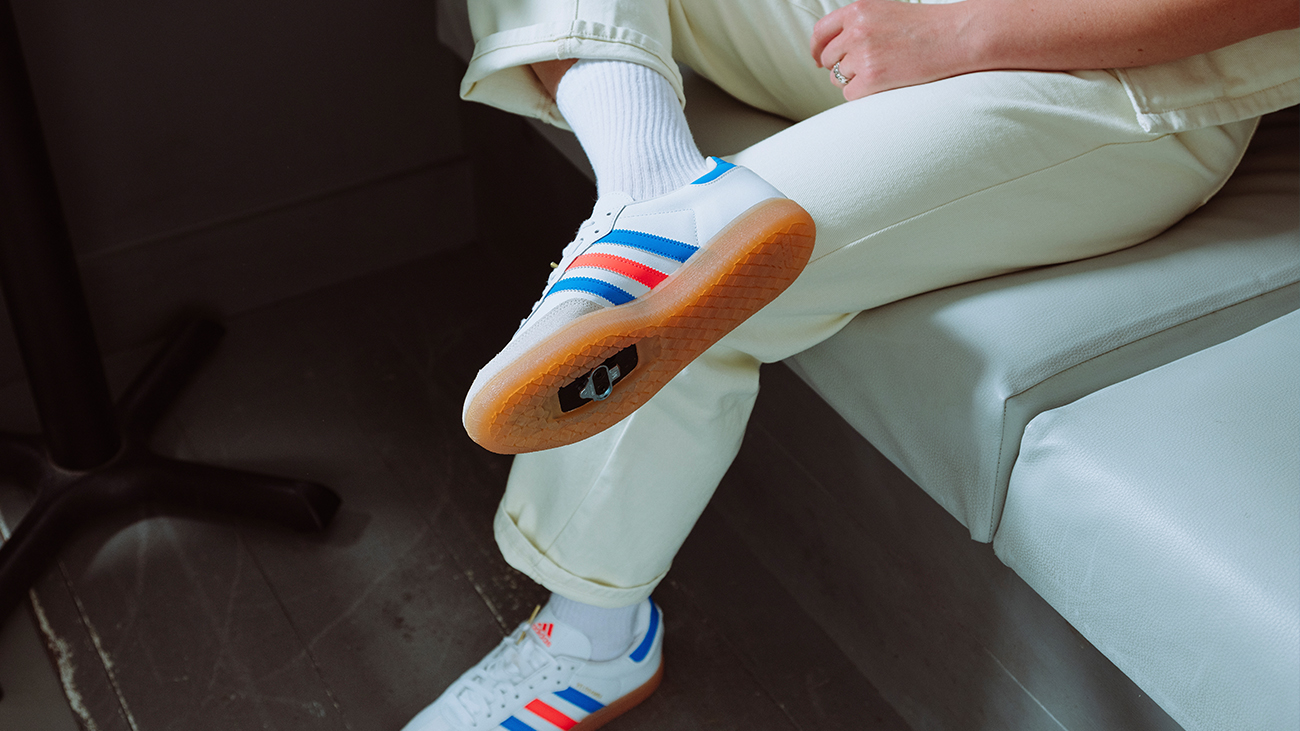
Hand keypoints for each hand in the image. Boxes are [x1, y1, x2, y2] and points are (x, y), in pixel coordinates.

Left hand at [810, 0, 975, 100]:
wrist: (954, 36)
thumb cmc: (924, 26)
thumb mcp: (885, 12)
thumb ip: (857, 24)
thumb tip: (827, 49)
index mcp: (857, 10)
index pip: (821, 32)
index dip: (817, 49)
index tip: (818, 60)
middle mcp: (856, 30)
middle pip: (828, 59)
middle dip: (841, 66)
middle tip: (866, 68)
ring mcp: (863, 54)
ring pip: (838, 78)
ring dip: (853, 80)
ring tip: (882, 71)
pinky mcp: (871, 78)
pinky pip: (850, 94)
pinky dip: (862, 94)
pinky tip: (883, 83)